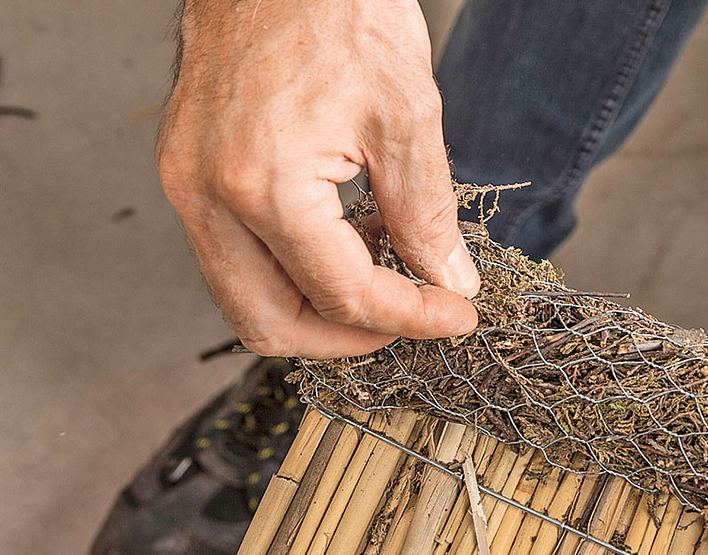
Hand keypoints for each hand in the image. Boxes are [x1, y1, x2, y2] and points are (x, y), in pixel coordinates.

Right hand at [156, 0, 479, 357]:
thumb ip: (427, 215)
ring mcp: (188, 186)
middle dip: (349, 339)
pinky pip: (235, 257)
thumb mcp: (407, 115)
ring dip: (316, 309)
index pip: (343, 295)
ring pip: (246, 299)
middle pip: (270, 325)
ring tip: (381, 278)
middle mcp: (207, 196)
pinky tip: (343, 243)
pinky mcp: (188, 172)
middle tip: (408, 318)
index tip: (455, 314)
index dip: (410, 318)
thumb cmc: (337, 9)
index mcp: (263, 185)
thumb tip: (446, 281)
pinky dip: (291, 271)